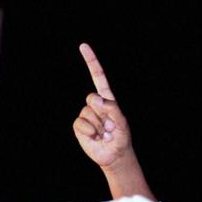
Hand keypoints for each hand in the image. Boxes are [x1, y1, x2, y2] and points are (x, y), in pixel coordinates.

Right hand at [73, 43, 131, 168]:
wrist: (113, 154)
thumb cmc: (120, 137)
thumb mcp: (122, 123)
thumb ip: (112, 109)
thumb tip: (95, 99)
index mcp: (108, 99)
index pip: (98, 78)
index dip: (91, 62)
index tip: (83, 46)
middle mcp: (95, 104)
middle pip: (92, 98)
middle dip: (101, 111)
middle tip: (109, 125)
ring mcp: (86, 114)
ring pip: (87, 113)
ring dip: (97, 126)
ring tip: (103, 133)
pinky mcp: (79, 125)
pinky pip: (80, 124)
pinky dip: (89, 132)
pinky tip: (95, 137)